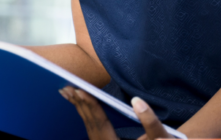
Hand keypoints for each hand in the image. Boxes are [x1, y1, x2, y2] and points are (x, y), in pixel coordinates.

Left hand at [60, 86, 174, 139]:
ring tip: (66, 91)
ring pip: (86, 123)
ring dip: (77, 106)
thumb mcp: (155, 137)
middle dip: (79, 102)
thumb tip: (138, 102)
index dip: (90, 105)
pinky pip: (88, 124)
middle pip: (89, 121)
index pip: (100, 121)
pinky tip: (77, 103)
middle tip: (67, 86)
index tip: (80, 91)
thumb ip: (150, 122)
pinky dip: (82, 111)